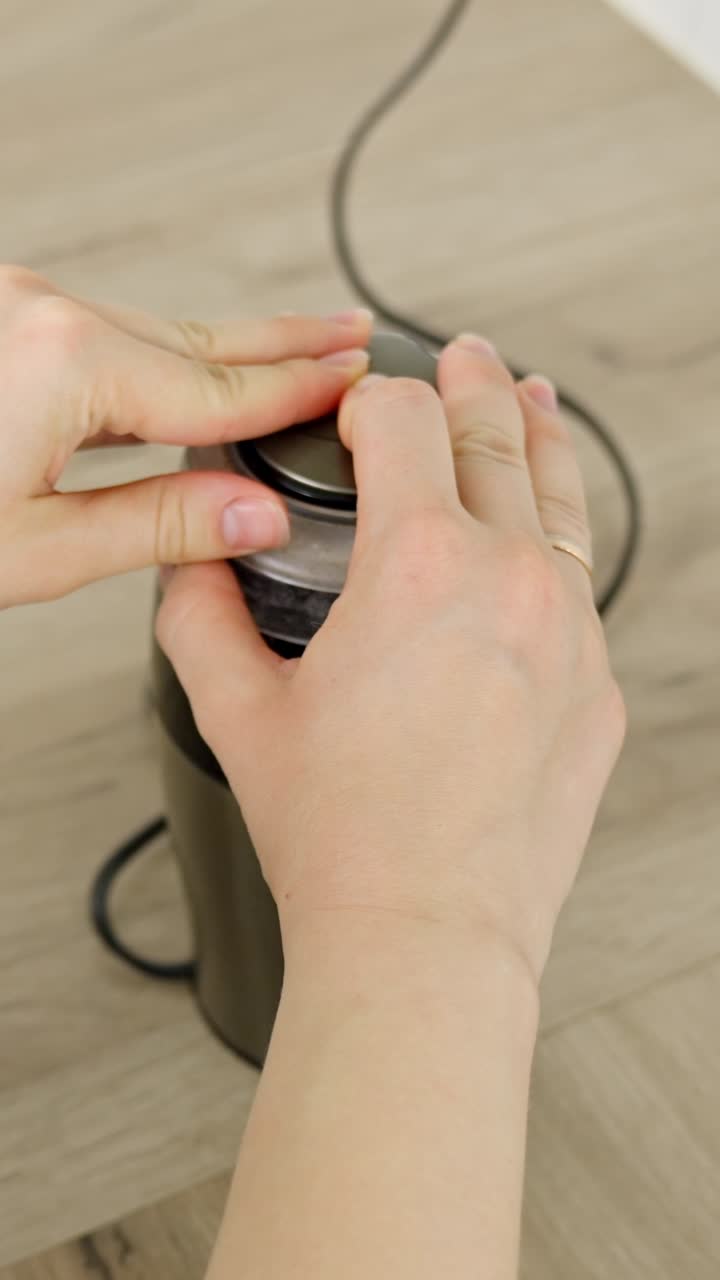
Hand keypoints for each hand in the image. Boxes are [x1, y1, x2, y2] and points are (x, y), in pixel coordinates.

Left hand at [0, 265, 370, 606]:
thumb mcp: (32, 549)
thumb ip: (156, 525)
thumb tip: (257, 516)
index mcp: (63, 361)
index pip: (220, 388)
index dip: (300, 391)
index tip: (357, 381)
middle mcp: (41, 312)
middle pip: (198, 340)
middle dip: (286, 344)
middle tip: (353, 337)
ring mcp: (15, 308)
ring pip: (151, 332)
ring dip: (226, 350)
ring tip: (295, 349)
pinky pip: (101, 334)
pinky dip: (159, 356)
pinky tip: (191, 370)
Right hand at [157, 334, 625, 982]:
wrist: (426, 934)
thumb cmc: (341, 835)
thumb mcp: (240, 711)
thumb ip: (202, 615)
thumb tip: (196, 563)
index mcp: (418, 563)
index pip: (402, 418)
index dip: (371, 393)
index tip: (356, 405)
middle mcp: (510, 579)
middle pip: (496, 436)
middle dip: (470, 383)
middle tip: (463, 355)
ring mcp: (571, 632)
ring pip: (561, 500)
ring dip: (539, 437)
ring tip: (531, 399)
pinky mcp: (599, 688)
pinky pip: (581, 587)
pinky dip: (556, 543)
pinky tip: (542, 540)